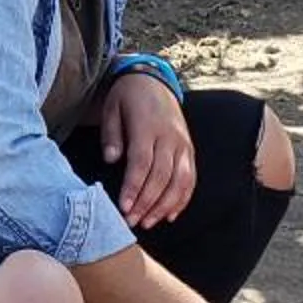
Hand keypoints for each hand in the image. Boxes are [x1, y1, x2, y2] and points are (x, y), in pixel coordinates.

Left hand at [100, 71, 195, 230]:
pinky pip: (191, 178)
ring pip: (180, 180)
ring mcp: (183, 144)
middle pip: (161, 176)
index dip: (133, 187)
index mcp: (148, 127)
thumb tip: (110, 159)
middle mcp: (170, 137)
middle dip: (146, 203)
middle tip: (132, 221)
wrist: (154, 80)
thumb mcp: (112, 109)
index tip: (124, 207)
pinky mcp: (190, 149)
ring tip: (148, 222)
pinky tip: (170, 214)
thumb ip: (111, 135)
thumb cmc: (127, 97)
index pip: (142, 163)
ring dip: (164, 205)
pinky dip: (182, 199)